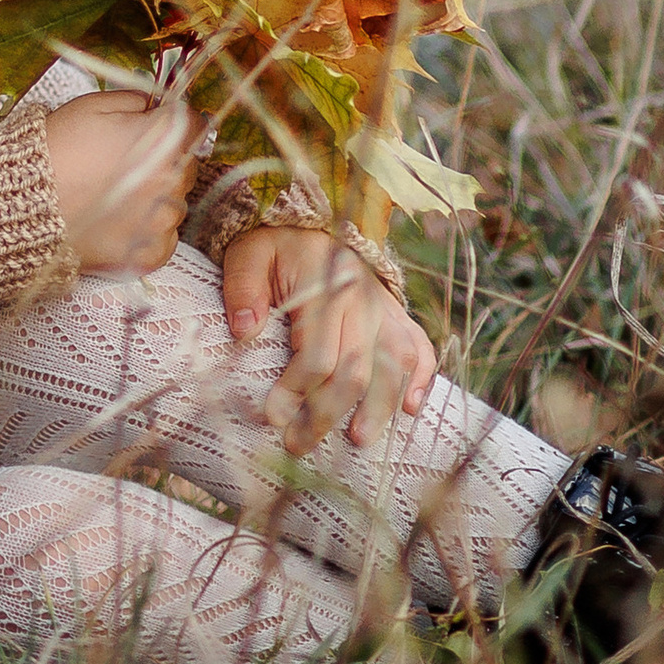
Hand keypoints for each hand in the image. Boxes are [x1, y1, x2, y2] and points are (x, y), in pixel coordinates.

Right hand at [41, 90, 194, 273]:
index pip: (195, 125)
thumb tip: (157, 105)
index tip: (156, 126)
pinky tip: (116, 218)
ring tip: (115, 192)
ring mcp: (163, 223)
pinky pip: (164, 237)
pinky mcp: (151, 254)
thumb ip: (137, 100)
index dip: (174, 122)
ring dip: (156, 195)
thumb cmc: (58, 148)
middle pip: (187, 164)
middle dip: (165, 159)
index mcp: (165, 141)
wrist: (25, 203)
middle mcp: (173, 183)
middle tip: (126, 160)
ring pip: (176, 202)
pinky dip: (146, 228)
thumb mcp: (94, 105)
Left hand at [221, 226, 438, 448]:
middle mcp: (362, 298)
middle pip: (355, 368)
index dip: (296, 390)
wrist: (308, 220)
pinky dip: (421, 378)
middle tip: (300, 444)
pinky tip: (412, 409)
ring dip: (379, 406)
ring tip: (358, 440)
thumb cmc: (274, 246)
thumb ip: (242, 288)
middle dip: (328, 413)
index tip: (273, 418)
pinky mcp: (396, 314)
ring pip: (394, 364)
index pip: (317, 352)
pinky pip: (419, 347)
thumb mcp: (247, 254)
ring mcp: (384, 307)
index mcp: (325, 285)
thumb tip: (244, 331)